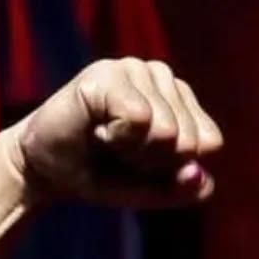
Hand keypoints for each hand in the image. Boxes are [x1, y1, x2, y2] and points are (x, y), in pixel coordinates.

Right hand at [4, 58, 223, 206]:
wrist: (48, 173)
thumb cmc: (105, 175)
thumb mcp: (155, 190)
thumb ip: (187, 188)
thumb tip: (199, 174)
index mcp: (181, 97)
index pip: (210, 142)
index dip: (176, 166)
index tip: (144, 160)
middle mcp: (161, 74)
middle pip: (189, 139)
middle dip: (154, 162)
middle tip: (120, 152)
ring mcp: (133, 69)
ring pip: (166, 130)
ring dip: (134, 152)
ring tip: (107, 140)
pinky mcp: (106, 74)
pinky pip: (139, 118)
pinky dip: (118, 139)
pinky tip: (96, 130)